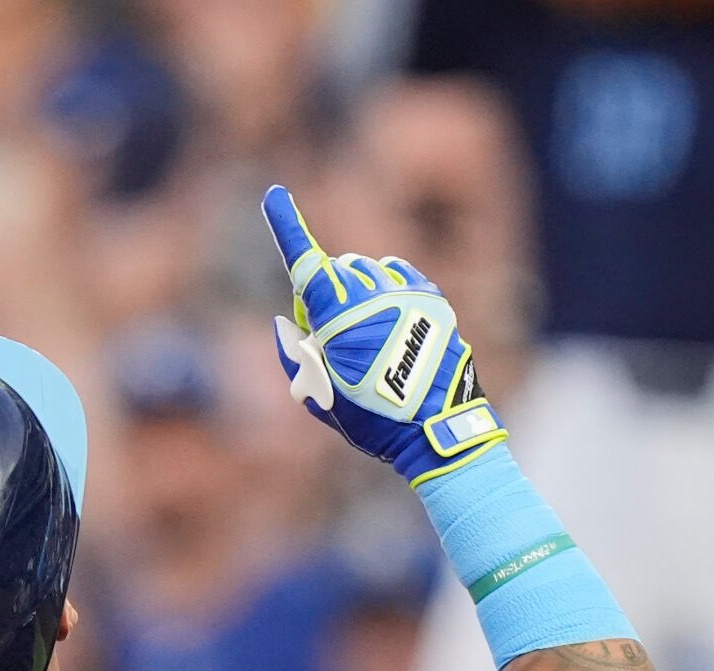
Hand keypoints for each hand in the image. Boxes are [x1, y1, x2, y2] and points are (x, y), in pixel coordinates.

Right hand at [260, 184, 506, 484]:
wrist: (437, 431)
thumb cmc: (374, 420)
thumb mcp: (320, 398)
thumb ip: (295, 356)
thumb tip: (288, 322)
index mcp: (339, 317)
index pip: (305, 262)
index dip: (287, 226)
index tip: (276, 196)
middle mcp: (374, 295)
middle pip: (339, 271)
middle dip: (329, 292)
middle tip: (332, 334)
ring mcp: (407, 294)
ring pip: (370, 270)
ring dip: (360, 289)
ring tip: (368, 331)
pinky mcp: (433, 299)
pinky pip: (400, 275)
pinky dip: (388, 287)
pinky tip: (391, 312)